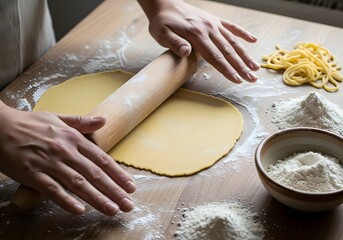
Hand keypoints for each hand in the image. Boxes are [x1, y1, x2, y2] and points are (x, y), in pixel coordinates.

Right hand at [0, 104, 135, 215]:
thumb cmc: (31, 123)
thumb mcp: (59, 118)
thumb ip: (82, 122)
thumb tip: (103, 120)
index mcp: (73, 138)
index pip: (101, 159)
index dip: (118, 174)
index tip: (130, 186)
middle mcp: (64, 151)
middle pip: (94, 174)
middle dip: (114, 190)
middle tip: (128, 204)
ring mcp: (48, 163)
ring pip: (78, 184)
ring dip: (97, 198)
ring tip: (112, 209)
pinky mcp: (31, 174)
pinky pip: (52, 190)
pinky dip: (66, 201)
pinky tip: (80, 210)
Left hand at [138, 0, 259, 82]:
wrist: (164, 3)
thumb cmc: (162, 22)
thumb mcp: (162, 34)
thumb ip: (175, 44)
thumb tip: (187, 53)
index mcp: (196, 34)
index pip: (215, 56)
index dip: (227, 70)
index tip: (237, 80)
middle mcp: (208, 29)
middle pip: (228, 51)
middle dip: (241, 67)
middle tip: (252, 79)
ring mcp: (213, 23)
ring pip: (233, 41)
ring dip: (245, 55)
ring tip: (255, 67)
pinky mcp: (214, 20)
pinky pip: (231, 27)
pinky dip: (243, 33)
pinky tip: (253, 40)